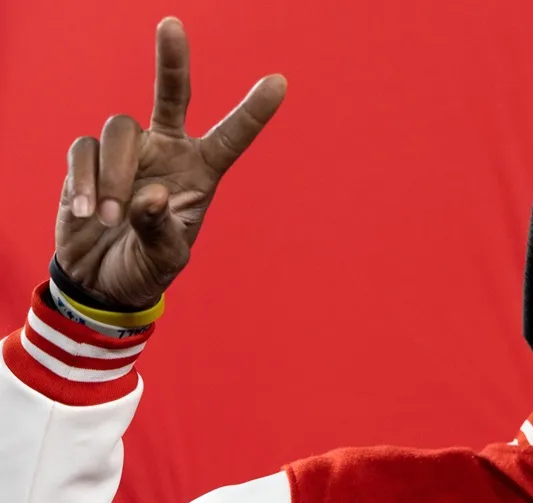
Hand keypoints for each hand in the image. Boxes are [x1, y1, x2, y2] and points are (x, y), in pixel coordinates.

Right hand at [54, 17, 286, 309]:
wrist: (101, 279)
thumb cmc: (146, 266)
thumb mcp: (165, 259)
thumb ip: (159, 229)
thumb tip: (147, 196)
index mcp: (201, 172)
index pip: (231, 137)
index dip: (254, 111)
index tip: (280, 81)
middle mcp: (167, 151)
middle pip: (172, 95)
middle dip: (172, 60)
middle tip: (172, 24)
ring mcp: (128, 151)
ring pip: (120, 131)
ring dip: (115, 176)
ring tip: (110, 218)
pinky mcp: (89, 158)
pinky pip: (84, 150)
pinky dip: (85, 180)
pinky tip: (87, 212)